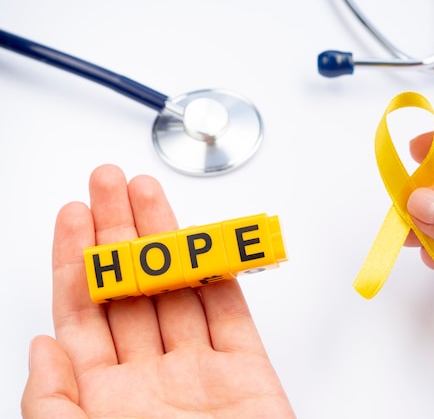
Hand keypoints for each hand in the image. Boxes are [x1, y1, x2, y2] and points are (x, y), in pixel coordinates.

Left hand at [21, 164, 294, 417]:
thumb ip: (53, 405)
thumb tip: (41, 344)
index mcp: (105, 399)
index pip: (84, 312)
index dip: (76, 260)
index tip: (74, 215)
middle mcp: (150, 378)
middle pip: (131, 287)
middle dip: (119, 232)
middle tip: (110, 183)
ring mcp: (200, 371)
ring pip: (179, 288)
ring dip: (166, 240)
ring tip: (148, 194)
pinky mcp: (247, 371)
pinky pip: (231, 312)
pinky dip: (219, 275)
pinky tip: (201, 245)